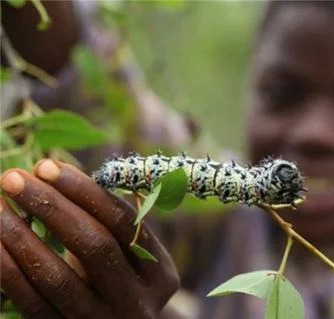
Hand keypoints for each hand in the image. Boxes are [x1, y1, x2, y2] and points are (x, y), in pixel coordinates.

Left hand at [0, 159, 179, 318]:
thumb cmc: (120, 276)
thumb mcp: (128, 253)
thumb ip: (106, 218)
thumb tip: (51, 172)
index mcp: (160, 273)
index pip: (124, 222)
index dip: (86, 192)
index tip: (48, 166)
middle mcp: (137, 301)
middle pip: (95, 246)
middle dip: (53, 207)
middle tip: (14, 179)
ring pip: (58, 277)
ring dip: (21, 236)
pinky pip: (31, 303)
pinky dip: (8, 270)